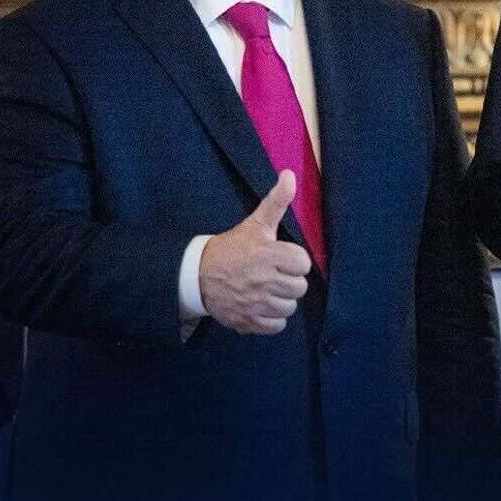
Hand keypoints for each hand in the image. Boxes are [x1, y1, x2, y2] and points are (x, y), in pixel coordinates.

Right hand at [198, 170, 310, 333]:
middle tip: (273, 274)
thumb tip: (289, 175)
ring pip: (290, 307)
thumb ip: (277, 201)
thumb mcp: (255, 223)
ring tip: (267, 289)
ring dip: (281, 300)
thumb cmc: (232, 248)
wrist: (198, 274)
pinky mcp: (248, 321)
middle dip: (289, 280)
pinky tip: (262, 305)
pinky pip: (277, 325)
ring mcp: (255, 303)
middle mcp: (263, 280)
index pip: (303, 264)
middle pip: (299, 287)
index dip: (294, 260)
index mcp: (267, 254)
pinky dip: (272, 318)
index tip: (282, 258)